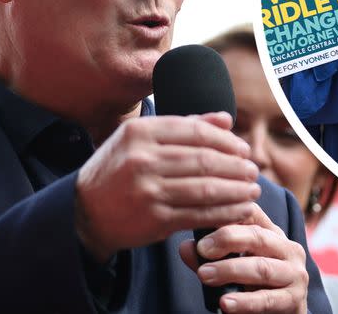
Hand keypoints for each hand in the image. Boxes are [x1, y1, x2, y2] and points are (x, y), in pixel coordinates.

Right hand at [75, 112, 260, 262]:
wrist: (84, 211)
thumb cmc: (119, 168)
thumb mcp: (140, 138)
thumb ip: (183, 126)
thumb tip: (225, 118)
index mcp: (140, 132)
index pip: (196, 131)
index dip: (226, 140)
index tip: (243, 148)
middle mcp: (142, 159)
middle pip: (205, 160)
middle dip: (236, 166)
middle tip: (253, 169)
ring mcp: (148, 190)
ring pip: (206, 188)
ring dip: (236, 190)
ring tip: (252, 190)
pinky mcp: (154, 219)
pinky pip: (199, 214)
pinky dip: (224, 213)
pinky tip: (239, 210)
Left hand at [179, 203, 307, 313]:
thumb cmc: (254, 286)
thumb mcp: (233, 267)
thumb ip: (209, 258)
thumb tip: (185, 247)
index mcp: (273, 234)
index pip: (252, 213)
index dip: (228, 213)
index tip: (203, 217)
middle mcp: (288, 249)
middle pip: (258, 236)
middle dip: (227, 239)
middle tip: (202, 249)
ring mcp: (294, 274)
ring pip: (261, 268)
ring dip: (230, 270)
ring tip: (204, 275)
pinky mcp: (294, 300)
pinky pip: (267, 299)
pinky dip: (244, 302)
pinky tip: (225, 303)